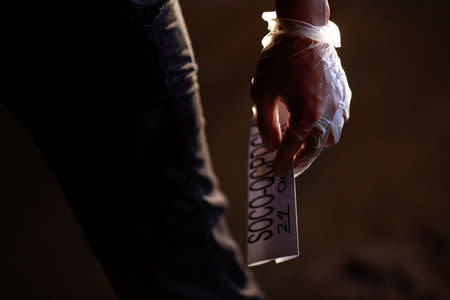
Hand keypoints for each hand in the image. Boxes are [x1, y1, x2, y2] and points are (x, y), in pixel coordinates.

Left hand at [251, 30, 350, 176]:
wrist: (304, 32)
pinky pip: (339, 121)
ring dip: (315, 145)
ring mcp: (340, 104)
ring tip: (301, 146)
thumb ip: (265, 124)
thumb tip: (270, 147)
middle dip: (301, 161)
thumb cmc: (280, 61)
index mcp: (307, 115)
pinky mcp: (344, 94)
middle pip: (315, 148)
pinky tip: (315, 125)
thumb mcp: (263, 93)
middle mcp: (328, 114)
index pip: (292, 148)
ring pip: (330, 137)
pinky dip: (326, 128)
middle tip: (290, 170)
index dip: (282, 162)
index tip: (275, 174)